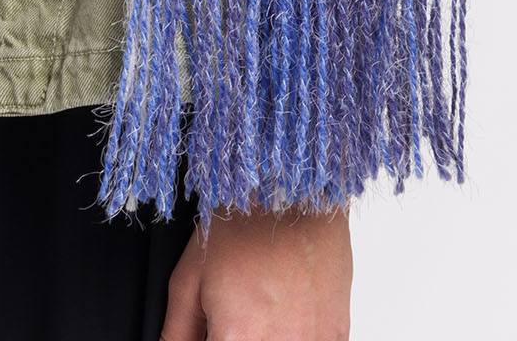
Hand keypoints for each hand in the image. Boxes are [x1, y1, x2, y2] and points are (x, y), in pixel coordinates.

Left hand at [160, 200, 351, 340]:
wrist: (293, 190)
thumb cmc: (242, 224)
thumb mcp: (189, 278)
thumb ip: (177, 332)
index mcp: (237, 339)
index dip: (213, 338)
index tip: (215, 328)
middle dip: (234, 335)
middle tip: (237, 310)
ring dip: (267, 334)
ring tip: (263, 304)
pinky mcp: (339, 333)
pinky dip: (296, 333)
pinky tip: (287, 306)